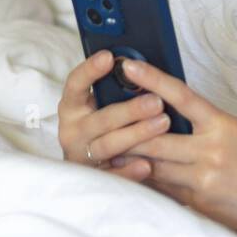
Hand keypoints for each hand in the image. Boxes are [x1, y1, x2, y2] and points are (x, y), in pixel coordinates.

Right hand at [57, 49, 165, 183]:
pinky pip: (113, 176)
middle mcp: (73, 131)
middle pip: (101, 119)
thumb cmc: (109, 125)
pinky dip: (129, 171)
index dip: (90, 70)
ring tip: (163, 124)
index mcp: (72, 107)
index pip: (75, 84)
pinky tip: (147, 165)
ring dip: (136, 134)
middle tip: (157, 101)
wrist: (97, 168)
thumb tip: (142, 66)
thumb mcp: (105, 104)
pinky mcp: (94, 179)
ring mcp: (82, 156)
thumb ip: (117, 89)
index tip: (109, 56)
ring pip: (109, 145)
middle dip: (130, 109)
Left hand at [98, 58, 236, 236]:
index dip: (152, 79)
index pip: (181, 96)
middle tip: (98, 120)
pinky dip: (147, 185)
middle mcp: (211, 150)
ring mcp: (204, 180)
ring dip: (128, 161)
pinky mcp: (200, 205)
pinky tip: (130, 181)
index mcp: (223, 125)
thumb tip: (163, 122)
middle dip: (124, 131)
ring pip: (153, 166)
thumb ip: (202, 129)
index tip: (127, 65)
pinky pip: (164, 192)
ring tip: (102, 152)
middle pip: (154, 137)